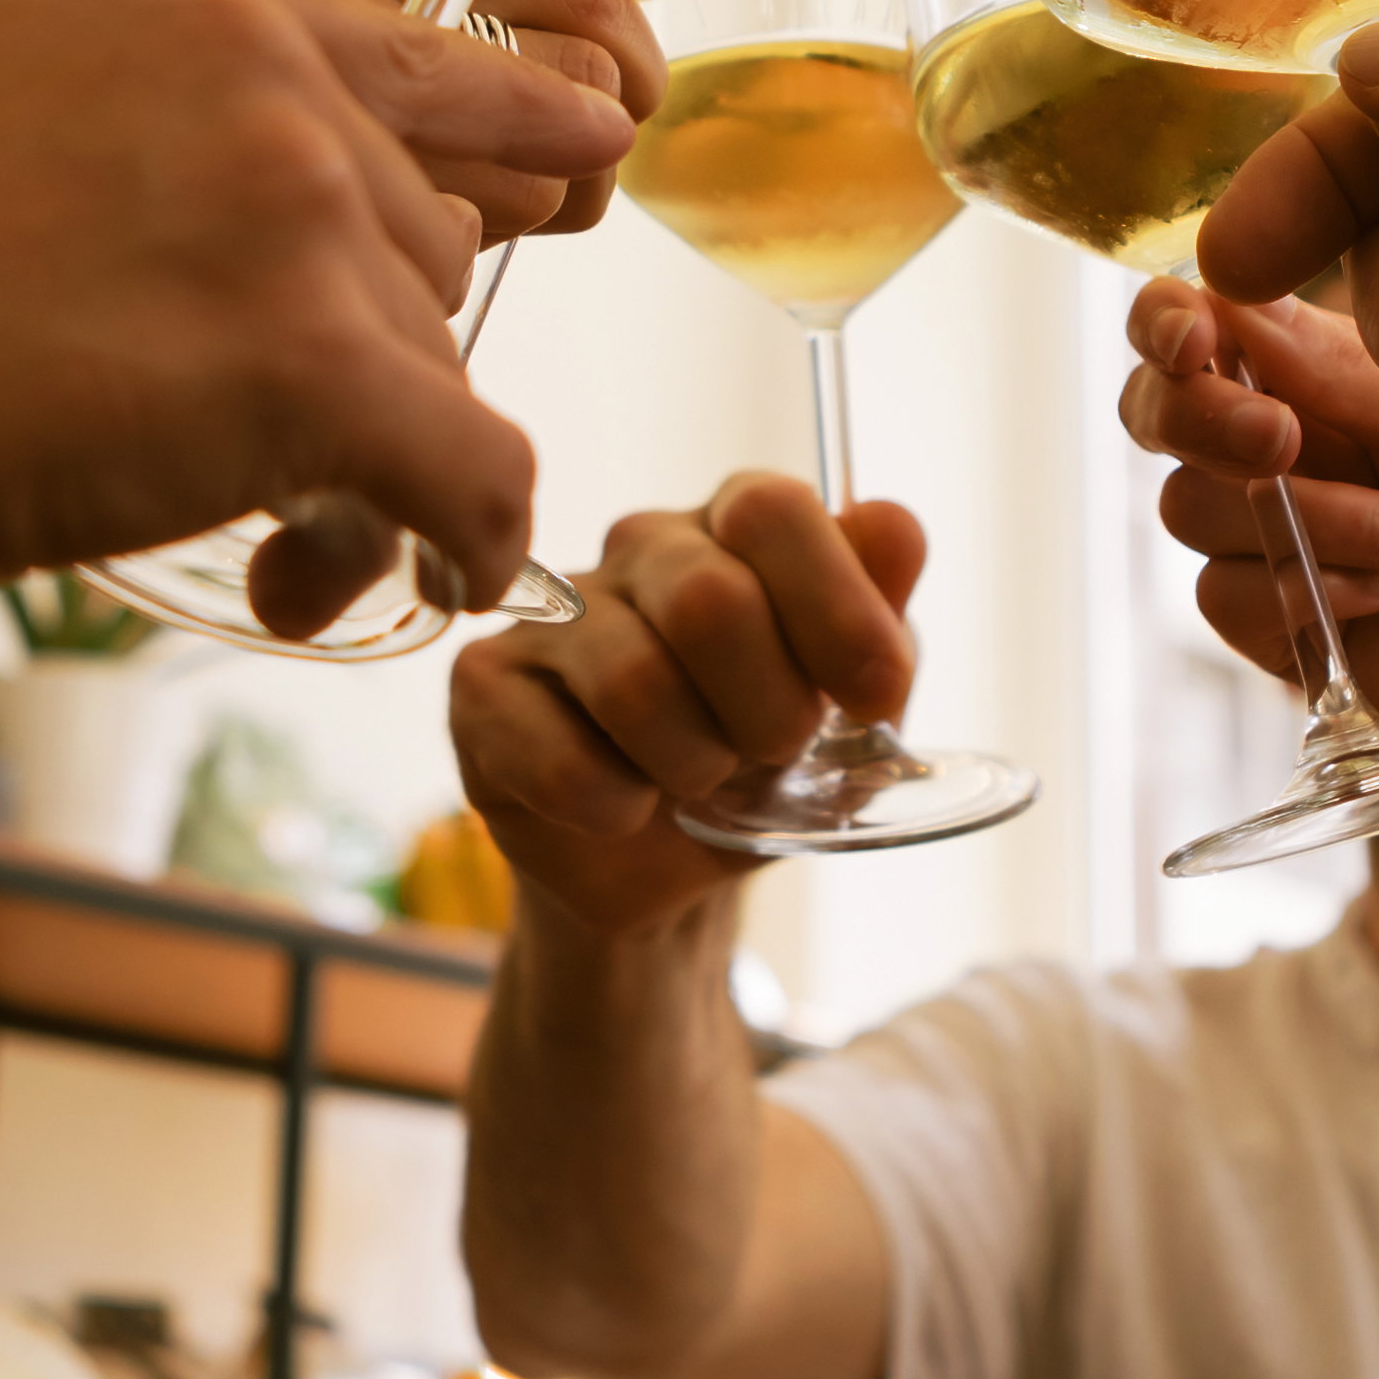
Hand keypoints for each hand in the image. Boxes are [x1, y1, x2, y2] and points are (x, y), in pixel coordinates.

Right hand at [0, 0, 632, 644]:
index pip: (405, 41)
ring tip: (277, 549)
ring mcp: (290, 198)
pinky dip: (465, 538)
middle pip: (424, 218)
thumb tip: (171, 211)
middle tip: (295, 456)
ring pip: (438, 352)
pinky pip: (474, 467)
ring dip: (379, 461)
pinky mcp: (311, 358)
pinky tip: (431, 580)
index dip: (489, 127)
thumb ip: (97, 119)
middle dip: (379, 344)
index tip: (565, 162)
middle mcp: (249, 58)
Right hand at [453, 474, 926, 943]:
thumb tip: (894, 527)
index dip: (835, 609)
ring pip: (635, 684)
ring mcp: (554, 612)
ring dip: (694, 766)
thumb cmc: (762, 760)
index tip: (873, 699)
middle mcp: (641, 547)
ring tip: (698, 781)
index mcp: (734, 528)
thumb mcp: (848, 706)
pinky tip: (624, 807)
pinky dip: (618, 808)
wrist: (670, 869)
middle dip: (769, 709)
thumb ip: (877, 616)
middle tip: (775, 750)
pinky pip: (562, 759)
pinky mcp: (484, 688)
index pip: (772, 509)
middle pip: (709, 598)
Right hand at [1114, 279, 1378, 816]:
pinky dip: (1288, 591)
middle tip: (1279, 436)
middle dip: (1202, 399)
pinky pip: (1240, 598)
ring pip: (1205, 489)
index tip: (1211, 310)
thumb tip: (1362, 75)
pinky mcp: (1378, 628)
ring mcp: (1374, 501)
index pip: (1252, 246)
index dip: (1207, 272)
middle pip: (1190, 370)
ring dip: (1291, 506)